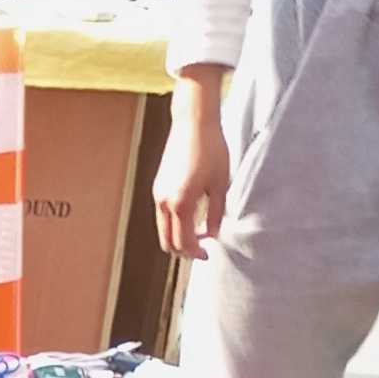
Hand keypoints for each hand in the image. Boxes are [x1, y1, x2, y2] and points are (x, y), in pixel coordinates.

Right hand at [155, 79, 231, 260]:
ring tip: (196, 233)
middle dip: (184, 250)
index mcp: (181, 203)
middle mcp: (164, 202)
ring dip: (178, 237)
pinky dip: (173, 223)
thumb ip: (216, 213)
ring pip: (163, 229)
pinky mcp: (158, 186)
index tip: (208, 254)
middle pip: (168, 242)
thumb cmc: (211, 149)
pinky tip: (190, 215)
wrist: (193, 122)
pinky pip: (162, 215)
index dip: (196, 253)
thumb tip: (212, 234)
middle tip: (201, 249)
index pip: (184, 242)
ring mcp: (158, 194)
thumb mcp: (220, 184)